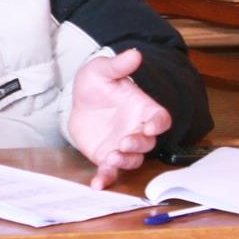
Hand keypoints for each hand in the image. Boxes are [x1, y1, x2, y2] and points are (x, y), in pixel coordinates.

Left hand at [65, 48, 170, 188]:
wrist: (78, 101)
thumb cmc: (96, 84)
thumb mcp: (102, 70)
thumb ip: (119, 65)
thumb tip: (135, 53)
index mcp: (142, 109)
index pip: (160, 118)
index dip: (159, 123)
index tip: (152, 125)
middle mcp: (137, 130)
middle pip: (148, 142)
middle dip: (139, 144)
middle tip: (125, 142)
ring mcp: (123, 146)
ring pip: (133, 160)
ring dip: (125, 162)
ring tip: (112, 158)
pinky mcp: (107, 157)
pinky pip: (111, 172)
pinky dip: (106, 179)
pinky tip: (97, 185)